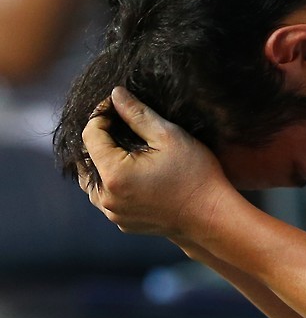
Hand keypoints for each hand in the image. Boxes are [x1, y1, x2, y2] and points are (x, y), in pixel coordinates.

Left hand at [79, 86, 231, 239]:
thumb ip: (137, 113)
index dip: (100, 115)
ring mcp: (114, 214)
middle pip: (84, 161)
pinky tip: (130, 171)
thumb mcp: (168, 135)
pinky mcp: (124, 223)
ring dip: (100, 162)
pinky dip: (111, 182)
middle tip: (116, 124)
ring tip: (120, 146)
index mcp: (114, 174)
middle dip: (96, 139)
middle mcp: (107, 198)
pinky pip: (107, 198)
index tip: (115, 105)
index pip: (89, 136)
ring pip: (92, 183)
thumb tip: (116, 94)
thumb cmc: (194, 175)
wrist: (211, 216)